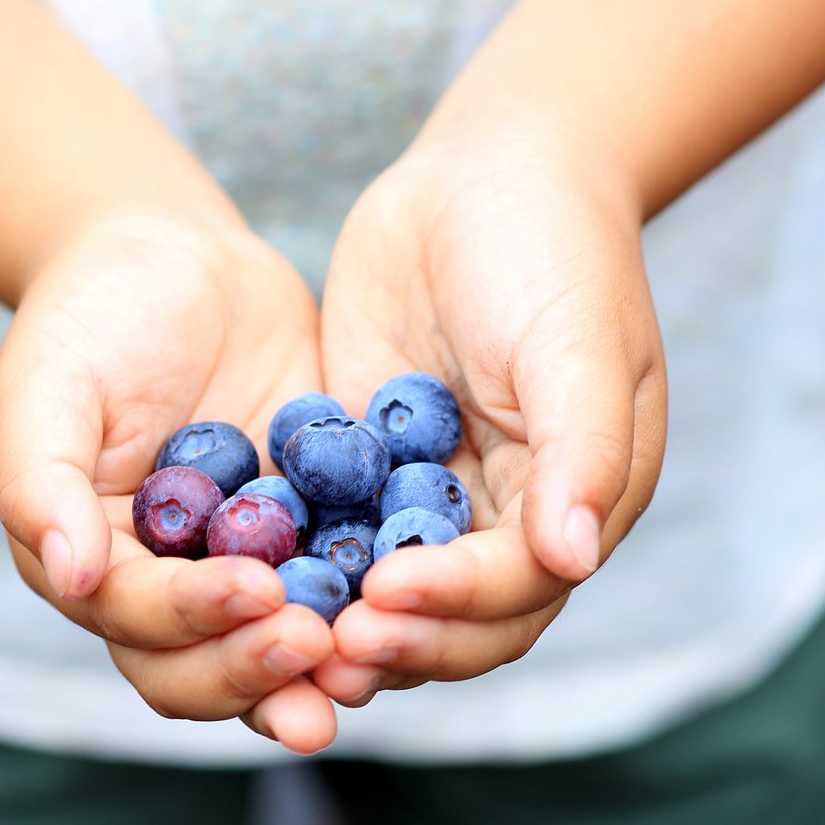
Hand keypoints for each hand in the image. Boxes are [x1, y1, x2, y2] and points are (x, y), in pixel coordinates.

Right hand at [0, 212, 339, 751]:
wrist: (178, 262)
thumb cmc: (91, 315)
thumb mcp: (47, 384)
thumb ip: (42, 483)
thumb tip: (72, 579)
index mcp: (92, 569)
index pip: (137, 621)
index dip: (191, 617)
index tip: (252, 589)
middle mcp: (165, 592)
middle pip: (200, 673)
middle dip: (255, 670)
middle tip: (316, 644)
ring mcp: (243, 573)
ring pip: (273, 656)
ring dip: (315, 673)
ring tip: (365, 662)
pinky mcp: (311, 540)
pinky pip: (343, 591)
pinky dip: (373, 608)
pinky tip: (420, 601)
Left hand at [312, 120, 667, 705]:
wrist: (486, 170)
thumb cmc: (552, 248)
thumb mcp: (576, 343)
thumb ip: (581, 452)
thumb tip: (574, 560)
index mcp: (575, 506)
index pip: (516, 590)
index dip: (454, 605)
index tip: (386, 596)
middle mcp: (507, 523)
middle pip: (454, 623)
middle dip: (396, 641)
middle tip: (323, 654)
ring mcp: (431, 501)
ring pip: (389, 598)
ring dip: (341, 627)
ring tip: (279, 640)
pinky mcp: (366, 474)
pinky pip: (331, 537)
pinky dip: (299, 567)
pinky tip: (243, 579)